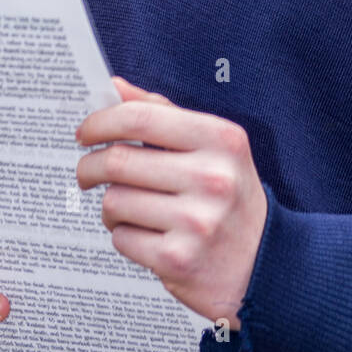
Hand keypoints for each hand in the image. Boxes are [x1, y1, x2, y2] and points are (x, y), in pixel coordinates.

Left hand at [76, 76, 267, 330]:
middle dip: (90, 165)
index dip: (101, 122)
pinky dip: (124, 235)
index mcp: (222, 139)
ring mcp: (196, 222)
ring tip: (127, 209)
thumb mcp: (213, 148)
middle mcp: (212, 178)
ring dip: (110, 206)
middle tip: (87, 172)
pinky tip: (146, 235)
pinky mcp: (178, 259)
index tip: (86, 132)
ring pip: (114, 201)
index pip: (142, 117)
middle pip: (118, 160)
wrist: (266, 264)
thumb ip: (164, 114)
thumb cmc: (230, 198)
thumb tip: (114, 88)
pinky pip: (122, 238)